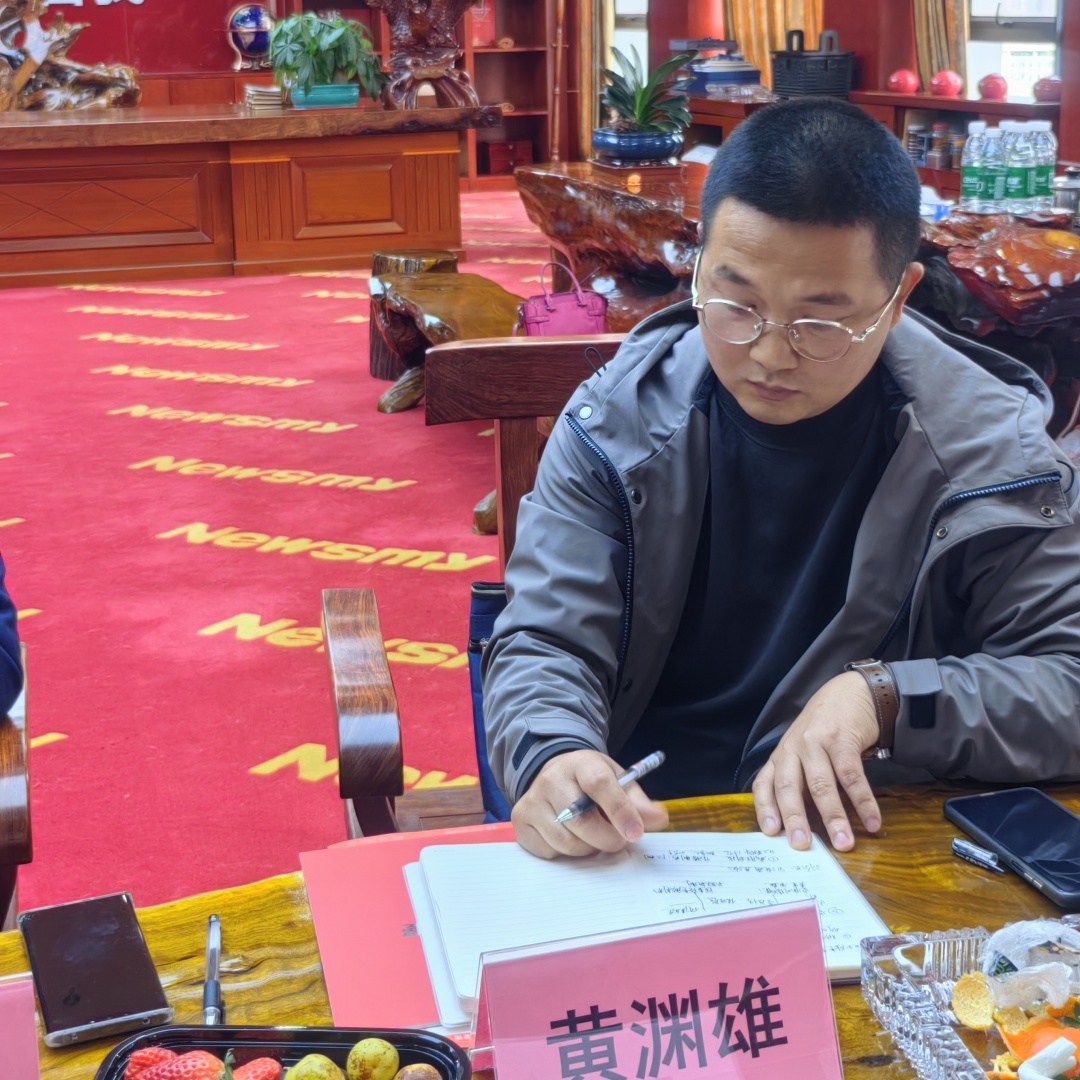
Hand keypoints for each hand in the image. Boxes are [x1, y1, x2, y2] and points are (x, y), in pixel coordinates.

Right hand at [512, 749, 669, 858]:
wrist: (554, 776)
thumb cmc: (591, 782)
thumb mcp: (618, 781)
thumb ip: (638, 802)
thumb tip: (659, 819)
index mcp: (580, 764)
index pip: (598, 784)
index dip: (620, 810)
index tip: (635, 833)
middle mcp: (551, 779)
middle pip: (581, 820)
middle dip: (607, 839)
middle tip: (619, 841)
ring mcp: (532, 801)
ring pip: (566, 842)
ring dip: (588, 849)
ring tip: (595, 839)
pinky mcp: (521, 822)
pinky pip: (550, 852)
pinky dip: (567, 854)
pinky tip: (573, 839)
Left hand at [752, 671, 881, 851]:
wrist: (851, 693)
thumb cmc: (824, 729)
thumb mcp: (803, 751)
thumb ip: (801, 780)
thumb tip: (803, 824)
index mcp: (781, 755)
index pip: (764, 783)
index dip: (765, 808)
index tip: (770, 832)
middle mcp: (794, 748)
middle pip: (789, 786)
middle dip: (795, 818)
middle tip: (802, 845)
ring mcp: (816, 742)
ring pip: (822, 785)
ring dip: (834, 817)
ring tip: (844, 843)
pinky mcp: (842, 739)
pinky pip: (852, 775)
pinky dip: (864, 801)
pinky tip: (872, 821)